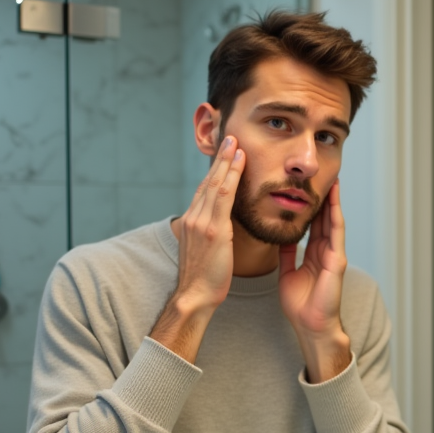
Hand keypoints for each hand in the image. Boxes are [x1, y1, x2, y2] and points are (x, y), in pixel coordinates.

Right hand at [150, 136, 244, 361]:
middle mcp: (194, 217)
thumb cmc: (206, 278)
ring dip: (227, 161)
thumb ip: (212, 233)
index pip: (205, 189)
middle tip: (231, 137)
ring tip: (237, 142)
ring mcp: (202, 222)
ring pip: (216, 183)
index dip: (216, 170)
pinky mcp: (212, 229)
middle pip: (209, 181)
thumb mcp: (207, 250)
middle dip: (220, 158)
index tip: (225, 154)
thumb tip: (223, 225)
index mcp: (193, 221)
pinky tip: (240, 162)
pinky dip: (231, 176)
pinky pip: (223, 196)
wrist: (196, 296)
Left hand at [279, 181, 352, 381]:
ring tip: (333, 181)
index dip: (310, 205)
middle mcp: (326, 251)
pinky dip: (335, 217)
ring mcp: (334, 255)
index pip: (313, 224)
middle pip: (324, 218)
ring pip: (333, 222)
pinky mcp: (337, 261)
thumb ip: (286, 254)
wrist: (310, 324)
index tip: (304, 186)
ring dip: (334, 201)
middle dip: (324, 197)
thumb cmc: (300, 303)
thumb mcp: (287, 272)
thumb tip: (280, 237)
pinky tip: (334, 202)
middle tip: (321, 175)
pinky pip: (336, 235)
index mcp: (314, 253)